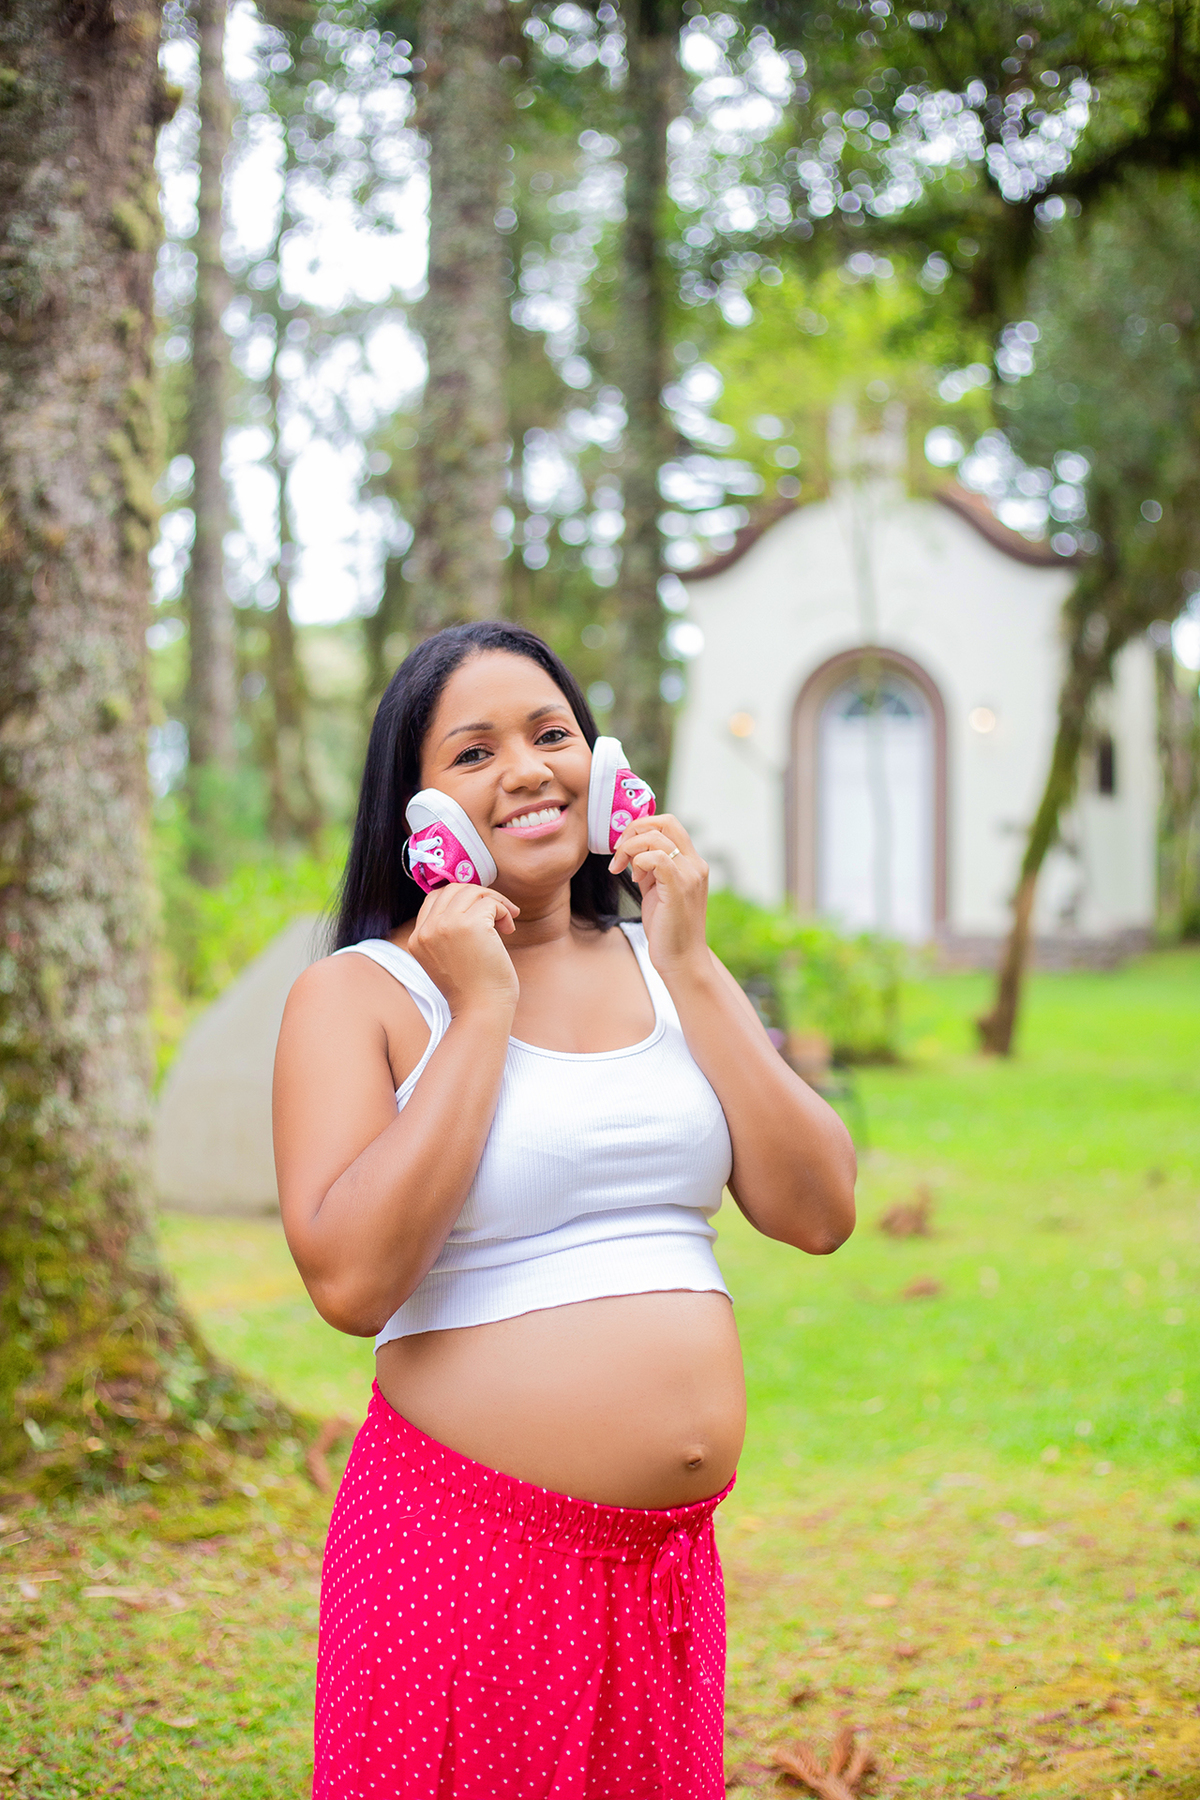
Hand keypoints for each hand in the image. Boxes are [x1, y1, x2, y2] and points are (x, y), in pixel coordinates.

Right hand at [406, 884, 519, 1019]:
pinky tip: (508, 930)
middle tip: (500, 914)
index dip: (461, 898)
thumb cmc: (473, 989)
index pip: (435, 898)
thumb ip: (447, 932)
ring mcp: (446, 926)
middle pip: (453, 889)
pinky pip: (490, 903)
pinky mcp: (470, 926)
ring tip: (506, 924)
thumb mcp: (447, 958)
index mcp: (417, 939)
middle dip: (480, 896)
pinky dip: (504, 911)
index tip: (481, 911)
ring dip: (495, 902)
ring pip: (472, 892)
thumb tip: (473, 899)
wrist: (481, 1011)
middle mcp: (427, 930)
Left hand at [609, 815, 708, 977]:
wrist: (681, 959)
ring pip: (656, 838)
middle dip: (633, 830)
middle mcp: (695, 864)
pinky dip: (637, 861)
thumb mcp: (657, 891)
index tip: (623, 846)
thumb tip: (631, 851)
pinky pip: (657, 858)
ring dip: (630, 849)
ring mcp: (690, 875)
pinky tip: (632, 877)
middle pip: (665, 822)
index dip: (641, 827)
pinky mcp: (679, 888)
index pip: (669, 824)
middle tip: (618, 852)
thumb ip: (649, 868)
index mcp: (692, 862)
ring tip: (622, 869)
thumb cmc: (668, 929)